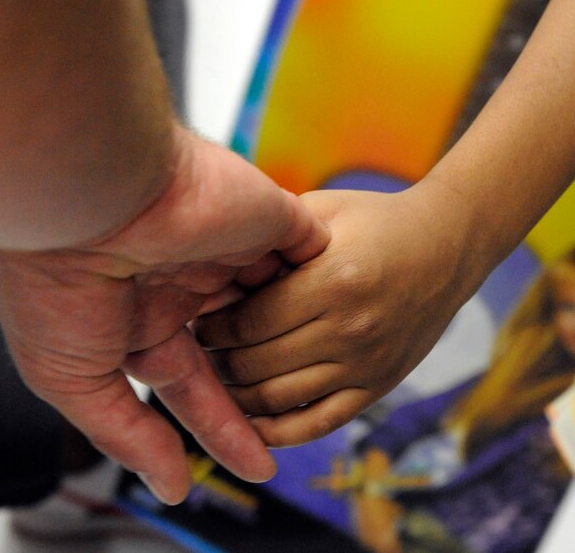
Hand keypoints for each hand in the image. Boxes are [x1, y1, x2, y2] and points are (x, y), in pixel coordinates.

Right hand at [0, 125, 328, 503]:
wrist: (84, 195)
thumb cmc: (57, 286)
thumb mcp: (74, 379)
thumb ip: (127, 434)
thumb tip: (172, 486)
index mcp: (138, 314)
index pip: (192, 381)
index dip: (224, 425)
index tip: (258, 465)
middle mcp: (183, 281)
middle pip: (240, 349)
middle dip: (263, 390)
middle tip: (290, 432)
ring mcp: (226, 247)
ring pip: (278, 303)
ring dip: (299, 340)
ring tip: (326, 383)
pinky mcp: (266, 215)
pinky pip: (310, 255)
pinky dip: (325, 284)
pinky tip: (344, 320)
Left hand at [194, 183, 485, 446]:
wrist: (448, 245)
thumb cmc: (375, 220)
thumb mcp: (323, 210)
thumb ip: (273, 235)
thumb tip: (214, 266)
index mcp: (334, 281)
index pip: (250, 321)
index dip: (213, 326)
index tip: (195, 319)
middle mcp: (351, 330)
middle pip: (258, 364)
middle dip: (216, 361)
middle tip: (196, 350)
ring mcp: (367, 365)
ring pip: (280, 399)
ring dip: (237, 396)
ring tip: (214, 379)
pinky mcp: (378, 387)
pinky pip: (319, 423)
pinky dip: (278, 431)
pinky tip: (249, 423)